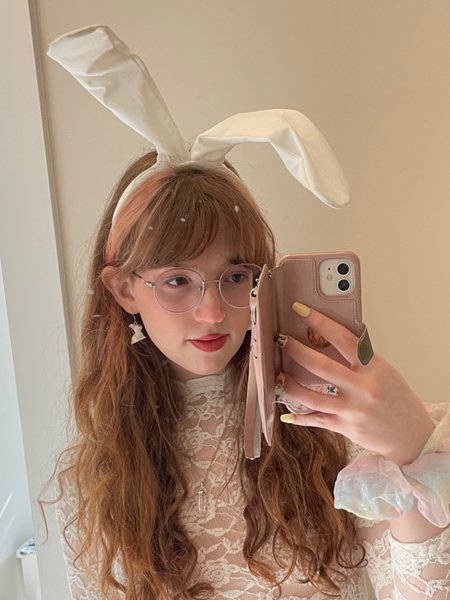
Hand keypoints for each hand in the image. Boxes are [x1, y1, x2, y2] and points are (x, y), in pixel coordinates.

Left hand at [277, 302, 434, 465]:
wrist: (411, 436)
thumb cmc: (397, 399)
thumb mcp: (383, 371)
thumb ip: (360, 357)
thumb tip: (332, 336)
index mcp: (372, 367)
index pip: (343, 338)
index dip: (319, 322)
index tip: (300, 310)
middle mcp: (362, 387)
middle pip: (320, 366)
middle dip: (295, 350)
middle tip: (281, 340)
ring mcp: (352, 409)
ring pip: (310, 396)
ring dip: (289, 384)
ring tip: (279, 375)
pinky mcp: (344, 427)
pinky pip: (315, 419)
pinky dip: (298, 416)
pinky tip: (286, 412)